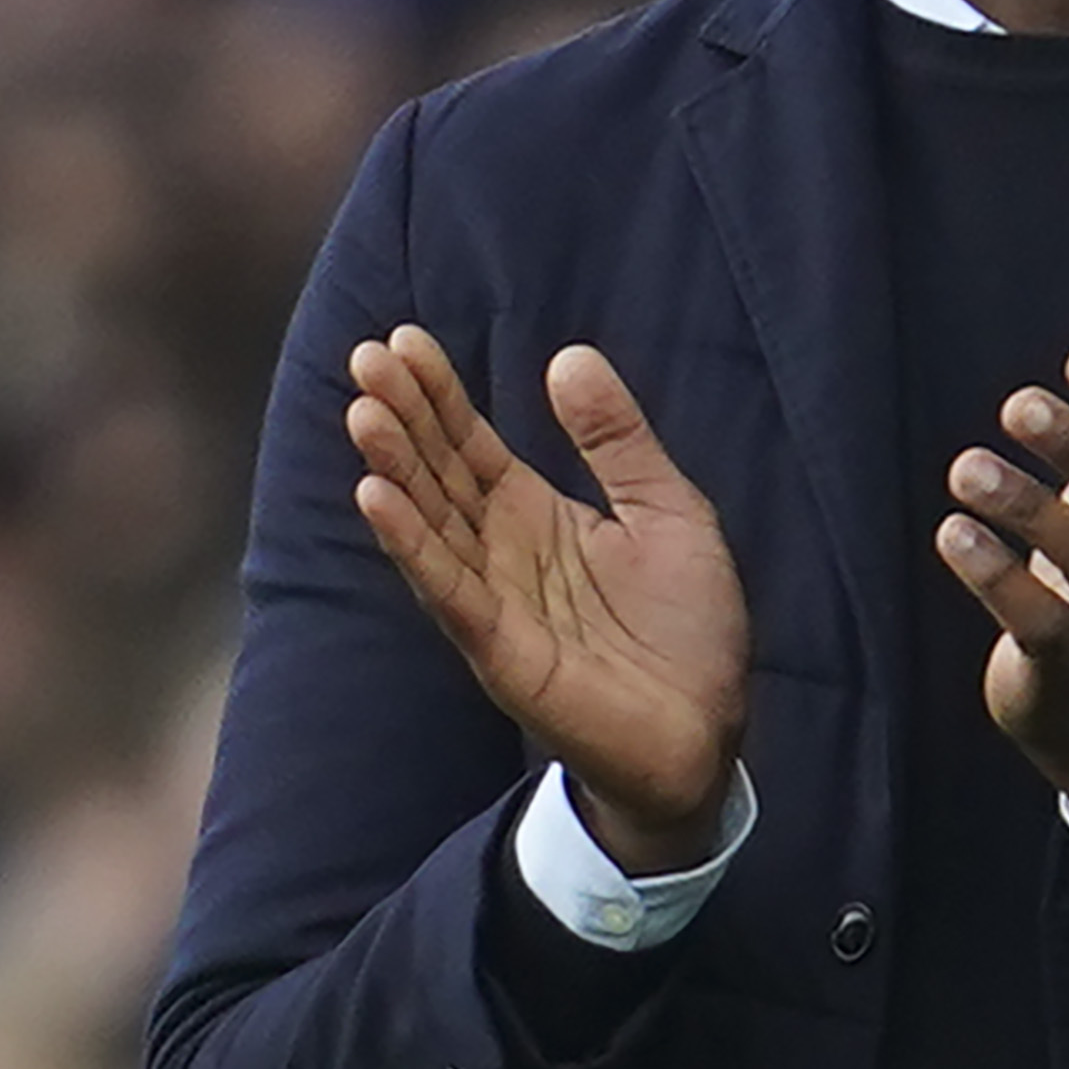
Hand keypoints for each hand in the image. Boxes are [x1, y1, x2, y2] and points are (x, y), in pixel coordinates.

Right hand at [346, 327, 745, 870]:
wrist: (706, 729)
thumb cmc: (687, 626)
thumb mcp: (667, 509)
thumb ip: (617, 440)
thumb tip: (570, 357)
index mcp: (537, 515)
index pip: (471, 443)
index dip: (438, 394)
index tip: (403, 339)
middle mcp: (502, 552)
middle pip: (438, 472)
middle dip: (402, 415)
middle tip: (365, 357)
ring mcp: (493, 600)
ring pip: (430, 523)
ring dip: (394, 467)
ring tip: (362, 412)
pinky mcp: (499, 648)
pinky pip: (447, 589)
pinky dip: (411, 544)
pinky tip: (376, 496)